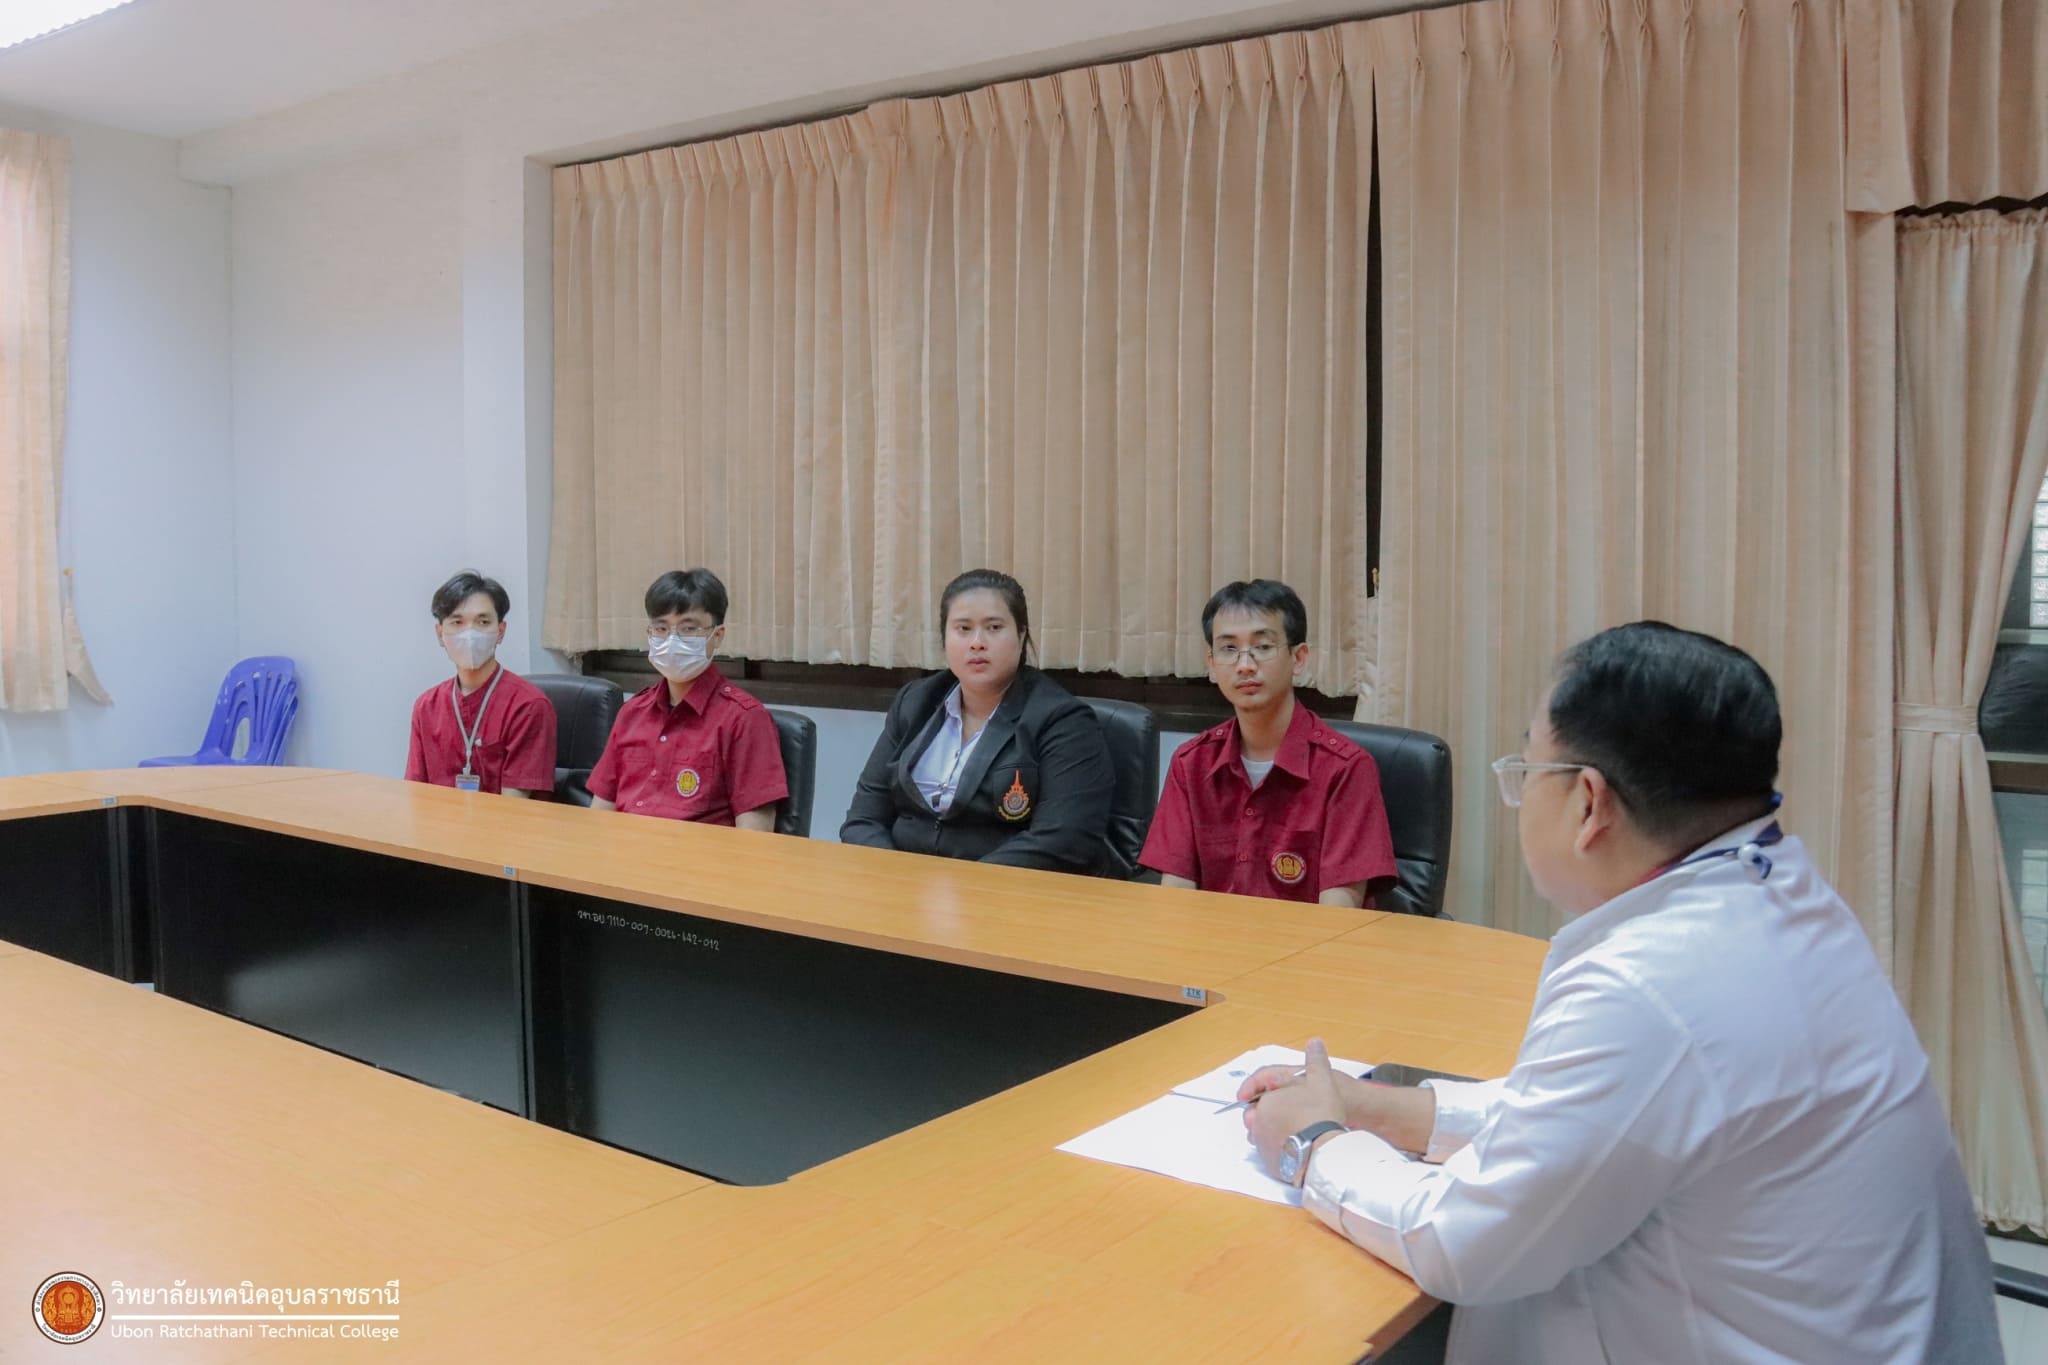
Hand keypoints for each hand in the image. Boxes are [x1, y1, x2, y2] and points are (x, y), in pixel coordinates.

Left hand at [1245, 1038, 1348, 1179]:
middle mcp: (1257, 1125)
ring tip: (1298, 1132)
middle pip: (1260, 1116)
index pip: (1260, 1095)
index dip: (1272, 1094)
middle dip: (1272, 1114)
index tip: (1283, 1098)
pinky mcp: (1271, 1165)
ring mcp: (1262, 1146)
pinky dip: (1281, 1151)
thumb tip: (1314, 1042)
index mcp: (1265, 1102)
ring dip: (1275, 1132)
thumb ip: (1316, 1061)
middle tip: (1294, 1114)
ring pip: (1264, 1136)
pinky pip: (1272, 1155)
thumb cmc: (1320, 1115)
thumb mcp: (1322, 1081)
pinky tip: (1299, 1149)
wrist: (1323, 1152)